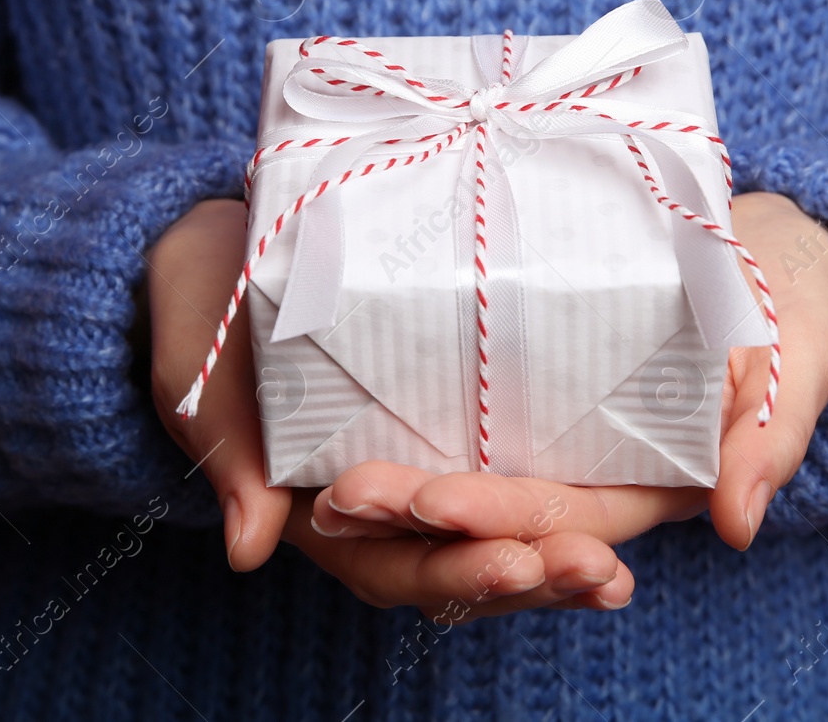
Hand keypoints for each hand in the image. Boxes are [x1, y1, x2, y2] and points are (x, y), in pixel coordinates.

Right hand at [147, 200, 626, 615]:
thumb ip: (225, 447)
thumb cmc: (202, 307)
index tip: (512, 561)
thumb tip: (250, 546)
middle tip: (596, 570)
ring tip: (618, 572)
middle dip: (529, 573)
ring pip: (496, 541)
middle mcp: (379, 506)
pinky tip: (630, 523)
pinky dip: (569, 510)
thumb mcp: (198, 369)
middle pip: (460, 565)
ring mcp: (422, 471)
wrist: (218, 254)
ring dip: (560, 562)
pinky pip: (517, 486)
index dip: (452, 570)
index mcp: (316, 503)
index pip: (390, 561)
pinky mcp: (458, 430)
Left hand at [314, 192, 827, 559]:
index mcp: (646, 484)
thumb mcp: (790, 369)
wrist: (774, 268)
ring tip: (323, 494)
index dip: (497, 516)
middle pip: (494, 514)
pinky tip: (344, 445)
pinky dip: (412, 450)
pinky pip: (468, 440)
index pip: (560, 513)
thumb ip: (768, 442)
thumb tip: (737, 523)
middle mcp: (588, 478)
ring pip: (470, 490)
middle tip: (341, 499)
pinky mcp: (533, 408)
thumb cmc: (785, 316)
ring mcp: (556, 447)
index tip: (429, 502)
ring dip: (399, 501)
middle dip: (417, 518)